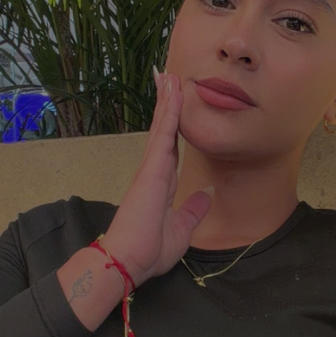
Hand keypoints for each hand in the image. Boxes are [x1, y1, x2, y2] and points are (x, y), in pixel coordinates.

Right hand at [101, 69, 212, 289]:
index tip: (173, 103)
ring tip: (169, 74)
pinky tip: (172, 92)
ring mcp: (151, 167)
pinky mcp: (151, 168)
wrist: (128, 262)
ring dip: (167, 99)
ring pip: (162, 125)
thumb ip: (192, 211)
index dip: (172, 123)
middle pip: (163, 128)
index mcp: (161, 183)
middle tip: (168, 76)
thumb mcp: (181, 229)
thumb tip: (207, 195)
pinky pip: (164, 133)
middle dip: (166, 102)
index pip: (170, 145)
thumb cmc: (148, 250)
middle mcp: (155, 171)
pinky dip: (169, 111)